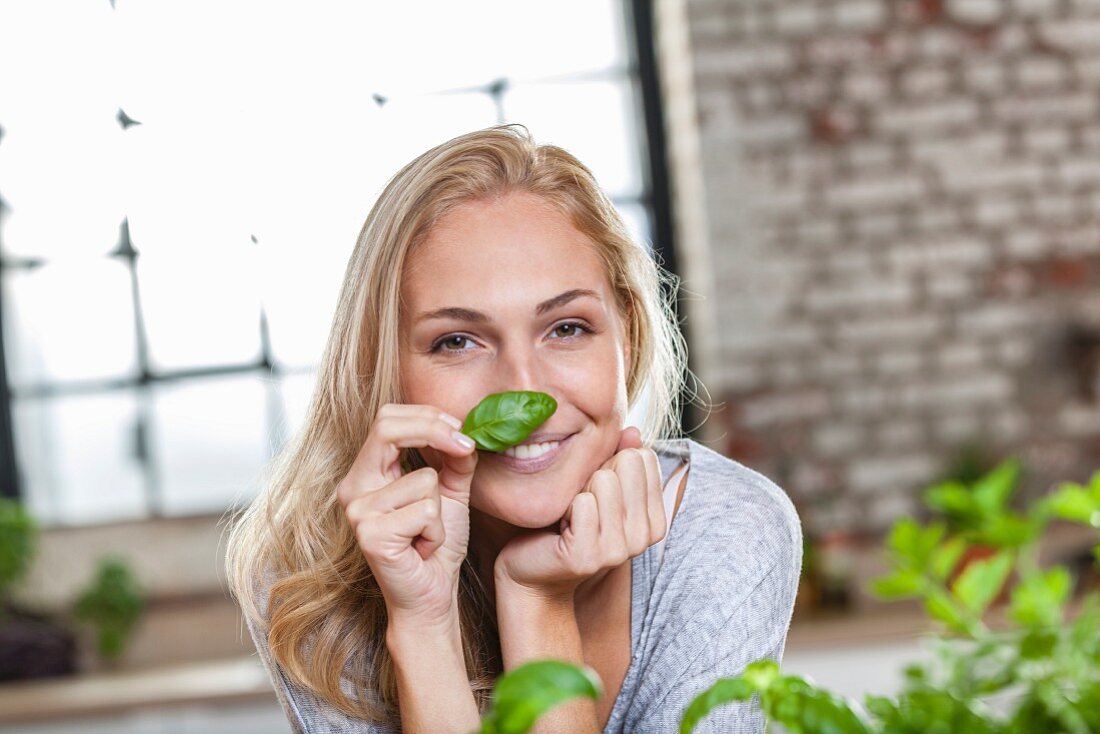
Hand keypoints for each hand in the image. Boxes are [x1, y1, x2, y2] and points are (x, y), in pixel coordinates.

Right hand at [336, 403, 477, 625]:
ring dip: (442, 508)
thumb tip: (466, 431)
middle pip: (389, 429)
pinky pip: (426, 512)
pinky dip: (437, 531)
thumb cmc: (435, 544)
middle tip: (466, 447)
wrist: (430, 595)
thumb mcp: (450, 491)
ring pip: (424, 480)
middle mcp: (353, 488)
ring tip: (427, 532)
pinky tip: (423, 548)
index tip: (460, 430)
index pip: (387, 419)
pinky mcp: (371, 535)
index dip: (427, 415)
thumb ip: (454, 458)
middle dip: (437, 432)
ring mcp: (358, 512)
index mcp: (366, 472)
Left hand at [493, 426, 666, 600]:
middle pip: (626, 463)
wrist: (534, 572)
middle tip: (581, 505)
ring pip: (604, 480)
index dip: (612, 464)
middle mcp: (644, 537)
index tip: (597, 492)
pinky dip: (563, 508)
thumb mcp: (598, 488)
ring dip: (578, 492)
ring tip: (570, 517)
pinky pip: (581, 503)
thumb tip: (632, 431)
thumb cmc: (567, 524)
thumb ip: (619, 458)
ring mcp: (618, 550)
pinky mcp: (588, 556)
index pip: (643, 457)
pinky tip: (559, 530)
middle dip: (595, 474)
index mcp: (655, 520)